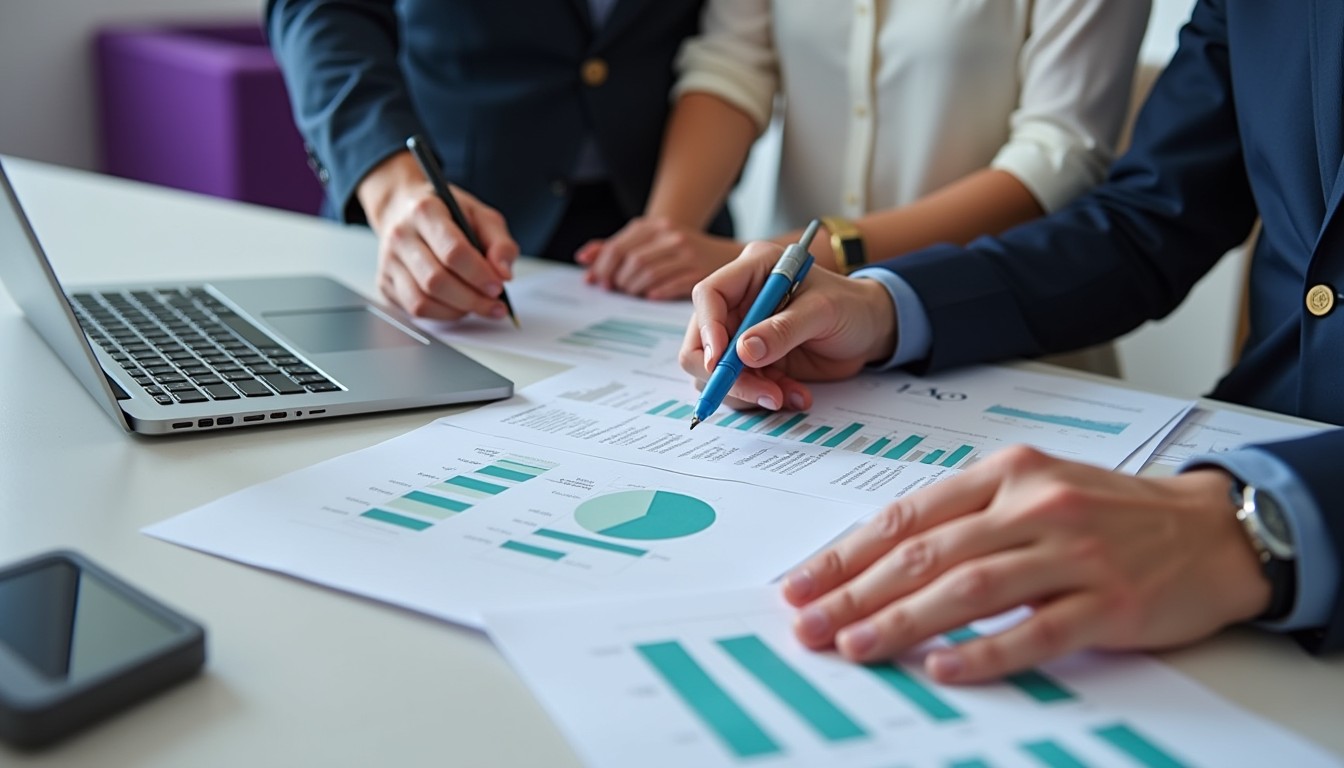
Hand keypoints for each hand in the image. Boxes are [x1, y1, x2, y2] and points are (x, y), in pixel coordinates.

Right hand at [357, 151, 518, 319]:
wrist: (404, 208)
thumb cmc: (446, 212)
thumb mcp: (481, 215)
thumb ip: (500, 243)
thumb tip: (504, 274)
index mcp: (425, 211)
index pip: (453, 251)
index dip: (479, 275)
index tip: (498, 287)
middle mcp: (401, 236)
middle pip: (436, 281)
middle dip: (472, 299)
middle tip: (495, 304)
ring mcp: (388, 262)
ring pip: (422, 301)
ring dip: (457, 311)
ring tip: (478, 305)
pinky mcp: (384, 283)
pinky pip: (413, 311)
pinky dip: (441, 314)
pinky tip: (457, 305)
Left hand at [576, 217, 741, 299]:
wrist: (723, 252)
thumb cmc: (678, 249)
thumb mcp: (647, 240)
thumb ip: (614, 247)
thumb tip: (583, 257)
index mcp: (653, 226)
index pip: (617, 247)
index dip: (602, 267)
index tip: (598, 282)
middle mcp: (670, 236)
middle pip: (631, 262)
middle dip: (618, 280)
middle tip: (616, 290)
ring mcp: (686, 254)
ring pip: (648, 274)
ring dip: (634, 289)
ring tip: (633, 293)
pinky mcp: (699, 271)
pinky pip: (671, 285)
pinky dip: (656, 292)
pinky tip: (651, 297)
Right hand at [679, 241, 897, 411]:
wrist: (869, 330)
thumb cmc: (850, 306)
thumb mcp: (823, 312)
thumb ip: (784, 329)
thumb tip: (744, 351)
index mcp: (752, 271)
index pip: (709, 295)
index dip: (708, 328)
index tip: (720, 362)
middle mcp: (738, 302)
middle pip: (701, 342)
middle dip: (726, 375)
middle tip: (764, 393)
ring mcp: (741, 334)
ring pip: (715, 373)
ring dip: (749, 392)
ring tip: (787, 394)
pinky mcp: (751, 362)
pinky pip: (739, 389)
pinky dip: (763, 399)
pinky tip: (794, 395)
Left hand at [781, 448, 1269, 683]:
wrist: (1211, 528)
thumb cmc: (1110, 512)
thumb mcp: (1034, 489)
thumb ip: (965, 516)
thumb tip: (880, 559)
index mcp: (1006, 473)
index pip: (907, 515)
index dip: (846, 553)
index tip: (801, 584)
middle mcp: (1033, 505)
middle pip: (926, 552)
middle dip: (855, 592)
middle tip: (809, 624)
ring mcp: (1072, 553)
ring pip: (969, 588)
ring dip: (903, 621)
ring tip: (855, 645)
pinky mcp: (1108, 603)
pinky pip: (1035, 631)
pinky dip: (984, 651)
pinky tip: (942, 667)